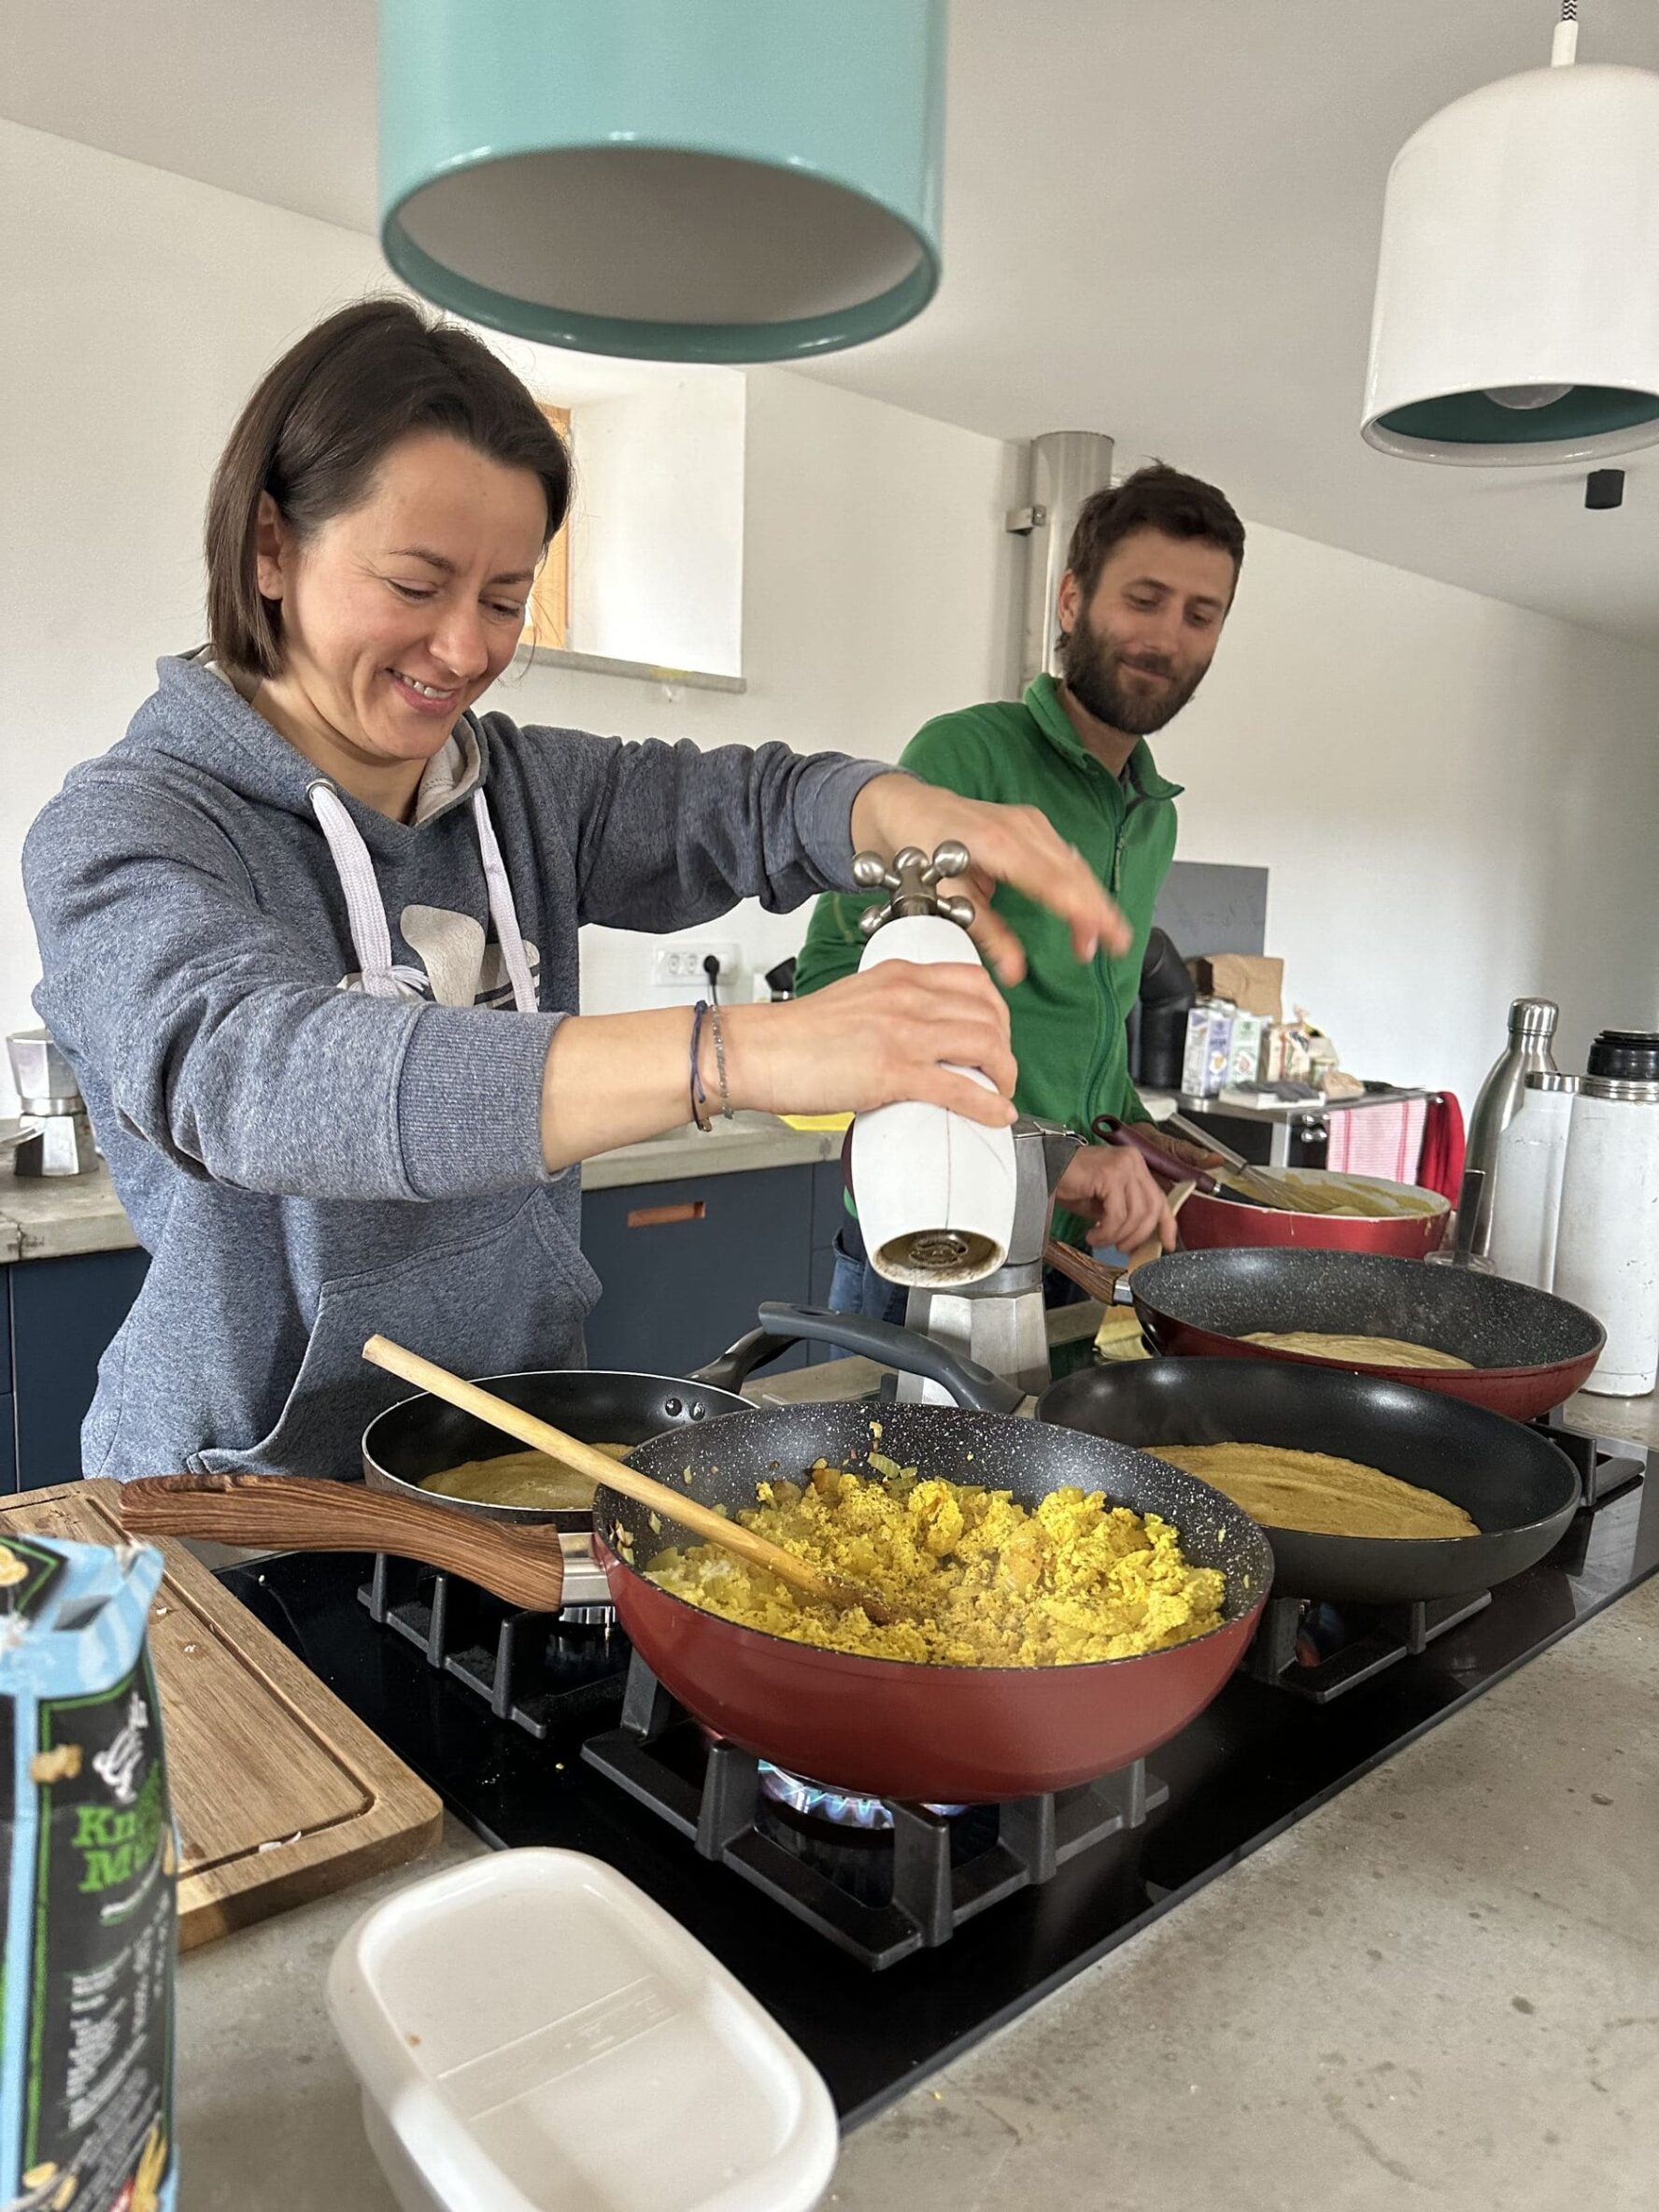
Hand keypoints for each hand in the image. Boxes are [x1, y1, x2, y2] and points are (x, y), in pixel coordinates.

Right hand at [720, 964, 1017, 1128]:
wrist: (754, 1050)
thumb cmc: (793, 1035)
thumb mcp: (855, 999)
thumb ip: (893, 1008)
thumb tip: (922, 1038)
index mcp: (899, 975)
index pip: (975, 980)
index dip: (999, 1012)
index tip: (998, 1034)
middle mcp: (907, 996)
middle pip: (989, 1014)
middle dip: (1007, 1047)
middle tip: (1001, 1070)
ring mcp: (902, 1033)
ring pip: (986, 1046)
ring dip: (1005, 1075)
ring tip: (1001, 1093)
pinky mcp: (893, 1071)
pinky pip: (961, 1087)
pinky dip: (988, 1104)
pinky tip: (996, 1113)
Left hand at [848, 776, 1129, 984]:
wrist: (910, 809)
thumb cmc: (922, 850)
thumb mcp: (946, 896)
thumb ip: (984, 933)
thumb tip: (1014, 971)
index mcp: (998, 845)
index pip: (1054, 882)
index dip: (1083, 911)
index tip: (1105, 937)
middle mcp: (1021, 828)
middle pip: (1073, 872)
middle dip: (1098, 911)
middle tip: (1117, 945)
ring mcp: (1029, 822)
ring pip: (1074, 864)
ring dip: (1091, 900)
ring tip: (1101, 937)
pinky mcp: (1032, 823)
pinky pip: (1065, 856)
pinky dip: (1078, 884)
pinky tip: (1086, 908)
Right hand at [1053, 1144, 1175, 1252]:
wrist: (1042, 1167)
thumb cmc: (1067, 1182)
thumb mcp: (1103, 1200)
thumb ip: (1124, 1212)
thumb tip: (1138, 1236)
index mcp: (1135, 1165)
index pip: (1160, 1198)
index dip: (1167, 1225)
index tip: (1166, 1244)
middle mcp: (1133, 1162)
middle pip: (1151, 1209)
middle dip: (1137, 1237)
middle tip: (1121, 1248)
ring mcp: (1123, 1167)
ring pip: (1135, 1215)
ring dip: (1117, 1236)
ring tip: (1099, 1240)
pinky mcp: (1109, 1175)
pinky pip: (1117, 1215)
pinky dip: (1106, 1232)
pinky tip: (1093, 1234)